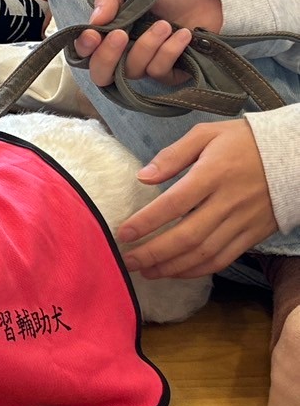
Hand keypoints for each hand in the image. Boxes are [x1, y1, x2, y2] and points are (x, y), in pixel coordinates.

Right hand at [73, 0, 224, 85]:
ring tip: (165, 24)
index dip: (84, 48)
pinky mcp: (169, 74)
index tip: (94, 34)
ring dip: (147, 46)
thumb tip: (95, 21)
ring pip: (132, 71)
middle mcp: (123, 54)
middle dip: (107, 57)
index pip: (85, 51)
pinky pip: (159, 72)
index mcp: (108, 33)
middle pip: (101, 75)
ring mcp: (146, 65)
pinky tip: (183, 34)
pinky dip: (169, 51)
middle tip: (120, 35)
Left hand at [117, 120, 276, 277]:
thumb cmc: (244, 142)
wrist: (294, 156)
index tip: (124, 233)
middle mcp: (228, 202)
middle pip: (187, 236)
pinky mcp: (254, 234)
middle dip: (154, 253)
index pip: (174, 203)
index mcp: (213, 174)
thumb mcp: (207, 134)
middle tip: (129, 261)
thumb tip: (143, 176)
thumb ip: (173, 154)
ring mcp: (243, 221)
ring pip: (204, 253)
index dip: (147, 222)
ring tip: (147, 271)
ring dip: (173, 266)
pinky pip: (224, 258)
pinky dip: (198, 269)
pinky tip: (177, 271)